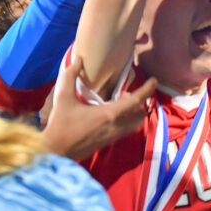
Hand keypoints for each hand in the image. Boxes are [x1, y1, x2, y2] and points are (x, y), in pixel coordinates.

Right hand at [43, 56, 157, 160]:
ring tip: (121, 101)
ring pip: (135, 123)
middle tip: (128, 92)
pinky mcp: (109, 142)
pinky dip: (128, 120)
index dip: (147, 90)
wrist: (56, 151)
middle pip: (140, 113)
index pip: (136, 101)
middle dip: (140, 101)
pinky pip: (127, 129)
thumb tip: (78, 59)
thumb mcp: (64, 97)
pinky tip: (113, 113)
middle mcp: (116, 126)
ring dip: (135, 111)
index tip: (154, 80)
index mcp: (109, 114)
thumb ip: (71, 75)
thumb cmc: (60, 123)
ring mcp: (114, 135)